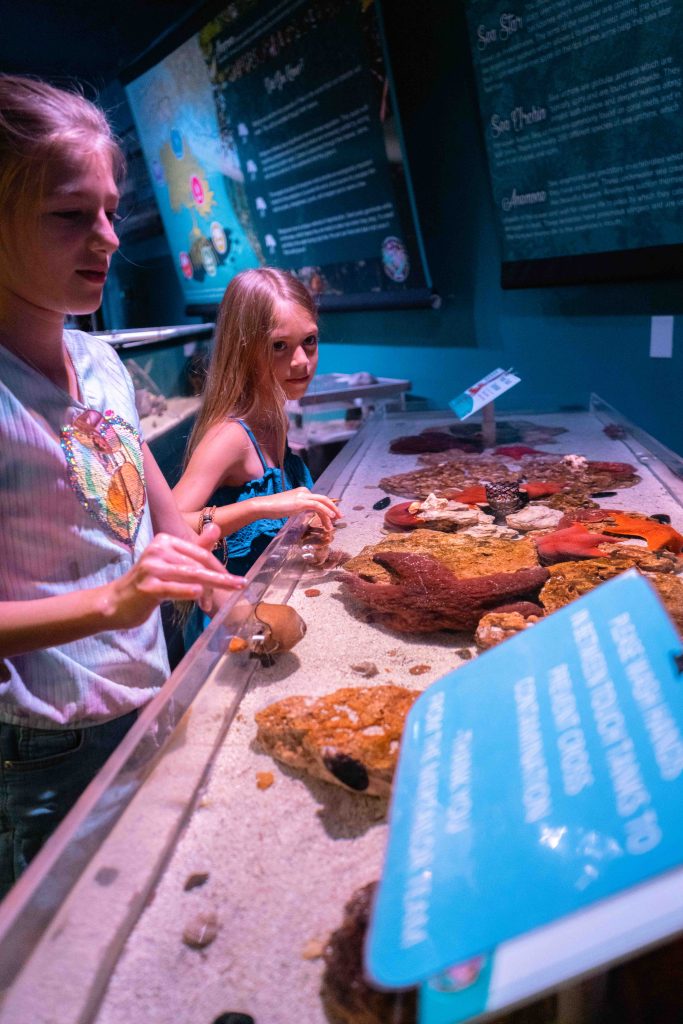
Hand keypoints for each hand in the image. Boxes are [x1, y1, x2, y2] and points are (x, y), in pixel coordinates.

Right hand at [100, 526, 245, 628]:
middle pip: (197, 563)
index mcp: (164, 541)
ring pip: (189, 575)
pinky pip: (172, 588)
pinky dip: (187, 591)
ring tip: (232, 589)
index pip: (199, 552)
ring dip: (213, 583)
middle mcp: (157, 550)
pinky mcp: (147, 587)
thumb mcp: (173, 564)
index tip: (234, 578)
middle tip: (240, 583)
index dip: (218, 566)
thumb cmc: (148, 583)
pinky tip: (200, 594)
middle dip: (221, 575)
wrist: (116, 602)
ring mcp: (150, 568)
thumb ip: (195, 548)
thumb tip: (216, 527)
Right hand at [258, 487, 340, 532]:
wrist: (265, 506)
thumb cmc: (274, 508)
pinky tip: (330, 517)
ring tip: (335, 521)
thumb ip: (299, 508)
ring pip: (323, 502)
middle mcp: (304, 491)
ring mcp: (303, 496)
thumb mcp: (290, 507)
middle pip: (323, 499)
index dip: (327, 508)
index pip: (318, 500)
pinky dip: (326, 511)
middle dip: (333, 508)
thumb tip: (306, 513)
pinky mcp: (301, 501)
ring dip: (331, 512)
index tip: (331, 517)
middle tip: (340, 516)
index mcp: (302, 492)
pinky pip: (317, 506)